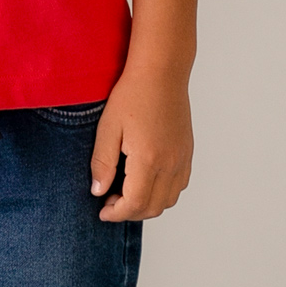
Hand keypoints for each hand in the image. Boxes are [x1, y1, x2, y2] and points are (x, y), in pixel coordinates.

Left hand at [89, 68, 192, 221]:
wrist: (161, 73)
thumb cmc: (132, 94)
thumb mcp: (108, 128)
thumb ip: (102, 163)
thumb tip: (98, 191)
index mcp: (148, 159)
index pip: (134, 204)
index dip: (116, 214)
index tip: (102, 211)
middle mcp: (170, 163)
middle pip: (152, 208)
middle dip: (129, 212)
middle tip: (109, 201)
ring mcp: (182, 159)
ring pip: (168, 201)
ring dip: (147, 205)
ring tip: (126, 192)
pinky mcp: (187, 153)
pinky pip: (179, 186)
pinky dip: (162, 194)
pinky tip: (145, 181)